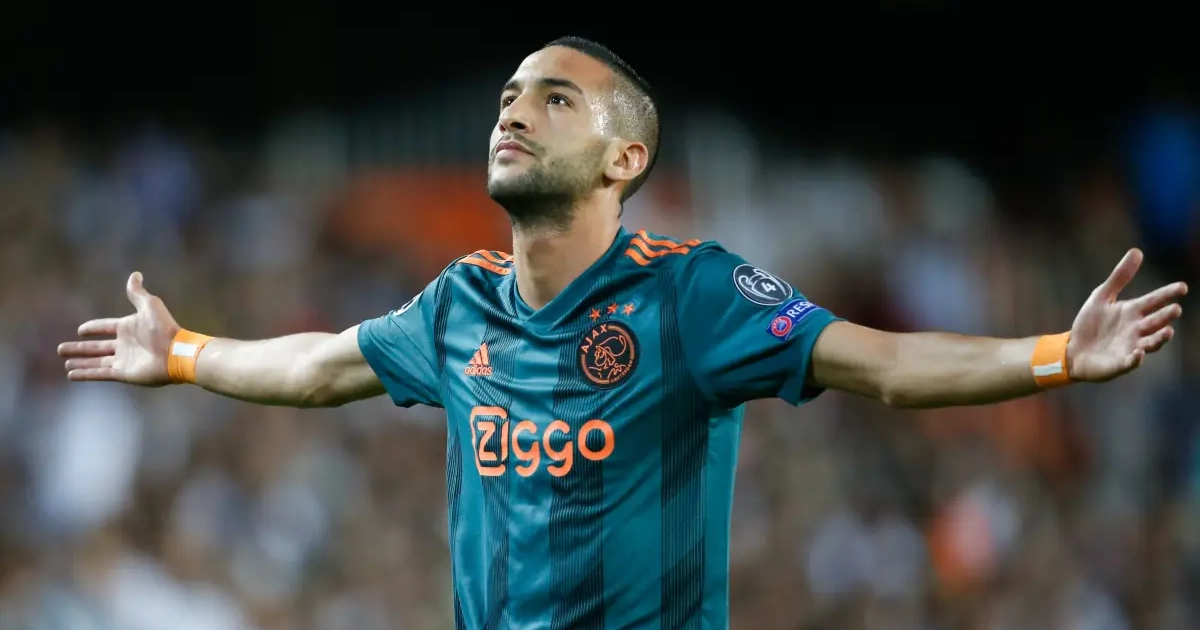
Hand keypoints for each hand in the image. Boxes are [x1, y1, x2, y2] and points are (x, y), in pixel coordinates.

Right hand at [57, 272, 181, 385]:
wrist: (176, 353)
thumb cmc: (164, 328)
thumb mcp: (149, 305)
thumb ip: (137, 293)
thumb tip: (135, 274)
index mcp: (128, 327)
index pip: (105, 327)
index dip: (93, 328)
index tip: (80, 329)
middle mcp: (124, 344)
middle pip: (96, 346)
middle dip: (79, 348)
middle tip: (61, 349)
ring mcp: (123, 360)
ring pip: (96, 361)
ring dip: (81, 362)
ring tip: (65, 363)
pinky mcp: (123, 373)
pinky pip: (100, 373)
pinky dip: (86, 374)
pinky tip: (72, 375)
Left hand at [1067, 249, 1186, 381]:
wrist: (1073, 350)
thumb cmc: (1090, 324)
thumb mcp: (1101, 296)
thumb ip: (1119, 277)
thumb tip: (1137, 251)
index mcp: (1132, 312)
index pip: (1154, 301)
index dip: (1167, 294)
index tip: (1182, 287)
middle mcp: (1136, 329)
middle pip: (1156, 322)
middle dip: (1166, 317)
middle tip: (1175, 309)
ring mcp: (1130, 347)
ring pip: (1151, 343)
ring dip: (1159, 338)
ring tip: (1168, 331)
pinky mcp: (1120, 363)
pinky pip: (1130, 362)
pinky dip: (1136, 359)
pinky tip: (1138, 353)